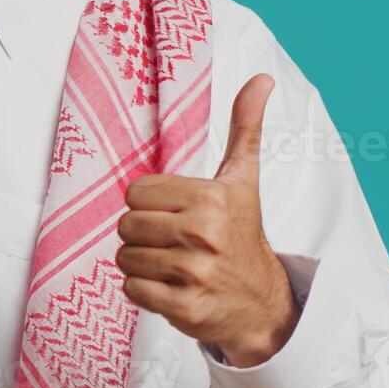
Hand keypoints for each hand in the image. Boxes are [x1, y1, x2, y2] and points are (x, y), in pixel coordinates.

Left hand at [115, 74, 300, 366]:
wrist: (263, 303)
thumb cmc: (243, 234)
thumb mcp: (243, 180)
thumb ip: (245, 128)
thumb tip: (261, 79)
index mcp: (210, 199)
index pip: (135, 192)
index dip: (149, 204)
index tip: (175, 213)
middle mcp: (203, 235)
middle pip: (126, 225)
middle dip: (142, 234)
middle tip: (172, 240)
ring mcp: (194, 275)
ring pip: (125, 258)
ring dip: (141, 263)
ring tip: (171, 264)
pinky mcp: (185, 309)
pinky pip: (131, 290)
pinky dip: (144, 291)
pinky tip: (170, 287)